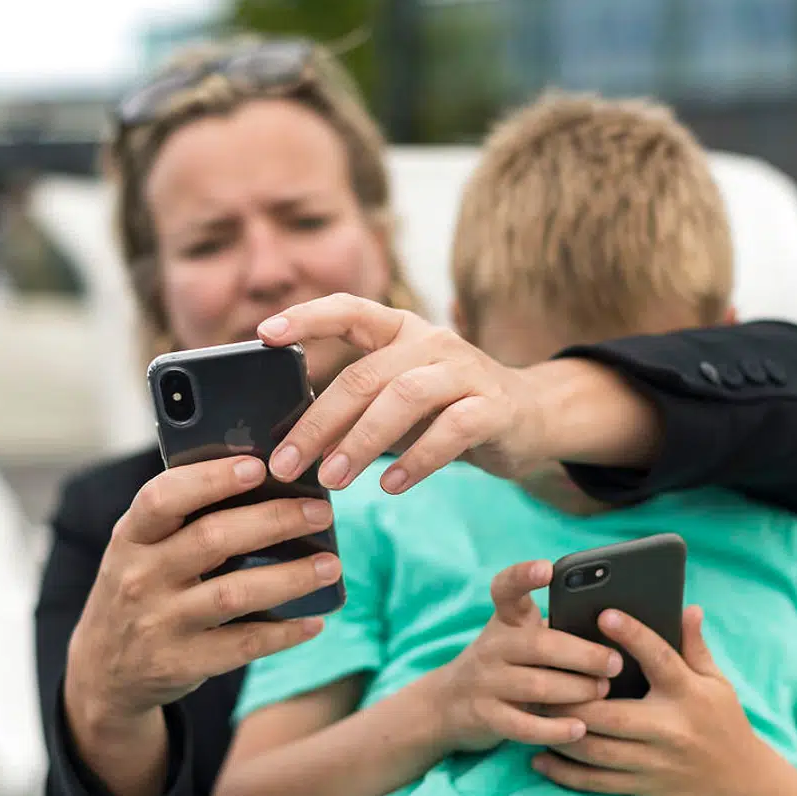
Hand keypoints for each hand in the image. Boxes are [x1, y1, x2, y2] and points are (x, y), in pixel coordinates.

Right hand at [65, 455, 339, 737]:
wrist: (104, 669)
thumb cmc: (140, 588)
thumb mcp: (139, 549)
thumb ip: (181, 518)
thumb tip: (262, 479)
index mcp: (130, 537)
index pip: (162, 497)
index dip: (211, 479)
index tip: (259, 466)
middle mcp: (139, 578)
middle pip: (212, 540)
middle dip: (273, 520)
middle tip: (320, 512)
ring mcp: (159, 623)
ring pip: (234, 594)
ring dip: (290, 577)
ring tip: (330, 565)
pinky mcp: (180, 664)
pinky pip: (242, 645)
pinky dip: (283, 633)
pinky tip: (313, 621)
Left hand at [257, 294, 549, 492]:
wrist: (533, 416)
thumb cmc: (448, 409)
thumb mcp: (399, 398)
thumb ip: (355, 408)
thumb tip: (293, 443)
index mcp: (400, 330)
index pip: (349, 309)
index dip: (306, 317)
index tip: (263, 332)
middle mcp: (431, 341)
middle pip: (365, 376)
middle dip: (319, 423)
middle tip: (286, 465)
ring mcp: (465, 370)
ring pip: (404, 399)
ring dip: (360, 442)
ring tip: (332, 480)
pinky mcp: (494, 406)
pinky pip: (451, 430)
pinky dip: (417, 460)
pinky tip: (390, 486)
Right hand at [430, 560, 621, 752]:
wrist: (446, 704)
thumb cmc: (504, 666)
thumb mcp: (518, 639)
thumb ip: (553, 632)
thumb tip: (615, 632)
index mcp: (504, 621)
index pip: (506, 589)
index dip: (524, 575)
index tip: (547, 568)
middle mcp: (491, 647)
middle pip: (539, 645)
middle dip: (583, 654)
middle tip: (615, 663)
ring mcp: (485, 682)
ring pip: (536, 685)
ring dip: (576, 690)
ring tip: (603, 692)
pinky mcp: (484, 716)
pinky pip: (523, 725)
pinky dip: (554, 729)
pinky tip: (579, 729)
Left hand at [533, 606, 788, 795]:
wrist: (745, 787)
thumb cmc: (725, 724)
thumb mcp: (717, 683)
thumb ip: (695, 647)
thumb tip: (688, 607)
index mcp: (689, 694)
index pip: (660, 659)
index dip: (633, 636)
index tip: (605, 613)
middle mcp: (671, 729)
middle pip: (611, 713)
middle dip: (572, 697)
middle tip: (540, 676)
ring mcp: (655, 763)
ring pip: (597, 750)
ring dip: (560, 732)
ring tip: (533, 712)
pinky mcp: (644, 788)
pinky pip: (597, 783)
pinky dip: (565, 773)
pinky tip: (540, 757)